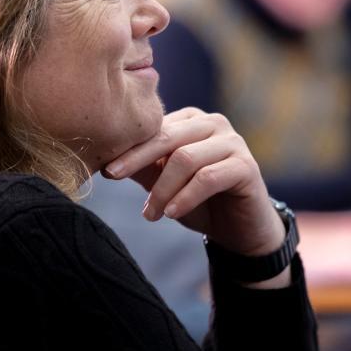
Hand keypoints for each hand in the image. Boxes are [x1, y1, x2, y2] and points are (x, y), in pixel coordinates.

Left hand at [102, 108, 285, 261]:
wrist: (240, 230)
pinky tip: (171, 213)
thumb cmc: (200, 202)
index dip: (129, 148)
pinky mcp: (246, 166)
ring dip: (162, 189)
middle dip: (137, 159)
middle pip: (168, 136)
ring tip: (150, 214)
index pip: (155, 128)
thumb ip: (143, 169)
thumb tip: (104, 162)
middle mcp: (214, 123)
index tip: (105, 169)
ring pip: (186, 158)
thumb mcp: (165, 184)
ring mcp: (233, 142)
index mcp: (192, 120)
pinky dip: (185, 196)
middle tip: (113, 178)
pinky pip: (208, 178)